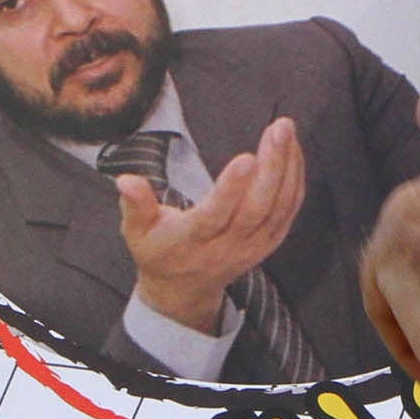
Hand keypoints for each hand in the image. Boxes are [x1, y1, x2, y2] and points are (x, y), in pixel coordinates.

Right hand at [116, 116, 306, 331]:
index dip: (231, 189)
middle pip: (256, 208)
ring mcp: (252, 246)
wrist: (184, 289)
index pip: (215, 216)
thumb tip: (125, 181)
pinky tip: (293, 150)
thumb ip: (134, 205)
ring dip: (287, 167)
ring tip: (286, 130)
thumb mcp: (136, 232)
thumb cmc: (158, 251)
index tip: (245, 157)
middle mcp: (227, 246)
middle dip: (271, 167)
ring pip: (278, 208)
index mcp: (191, 242)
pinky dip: (295, 179)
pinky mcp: (268, 242)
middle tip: (278, 129)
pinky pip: (288, 210)